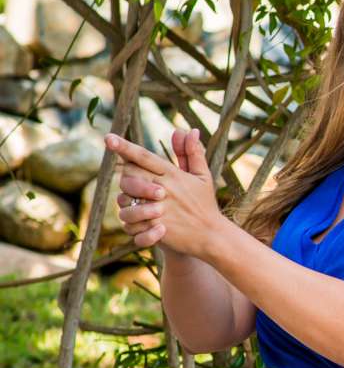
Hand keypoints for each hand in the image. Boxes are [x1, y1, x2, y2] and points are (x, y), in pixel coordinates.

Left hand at [106, 126, 226, 259]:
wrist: (212, 237)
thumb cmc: (204, 205)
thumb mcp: (203, 176)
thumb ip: (192, 153)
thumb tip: (190, 130)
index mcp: (173, 175)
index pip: (144, 156)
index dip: (125, 147)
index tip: (108, 138)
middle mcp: (164, 190)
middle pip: (129, 175)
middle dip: (126, 178)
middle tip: (135, 185)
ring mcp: (160, 209)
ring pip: (125, 200)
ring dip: (126, 202)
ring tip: (138, 206)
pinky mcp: (156, 227)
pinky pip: (130, 222)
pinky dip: (131, 223)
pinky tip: (141, 223)